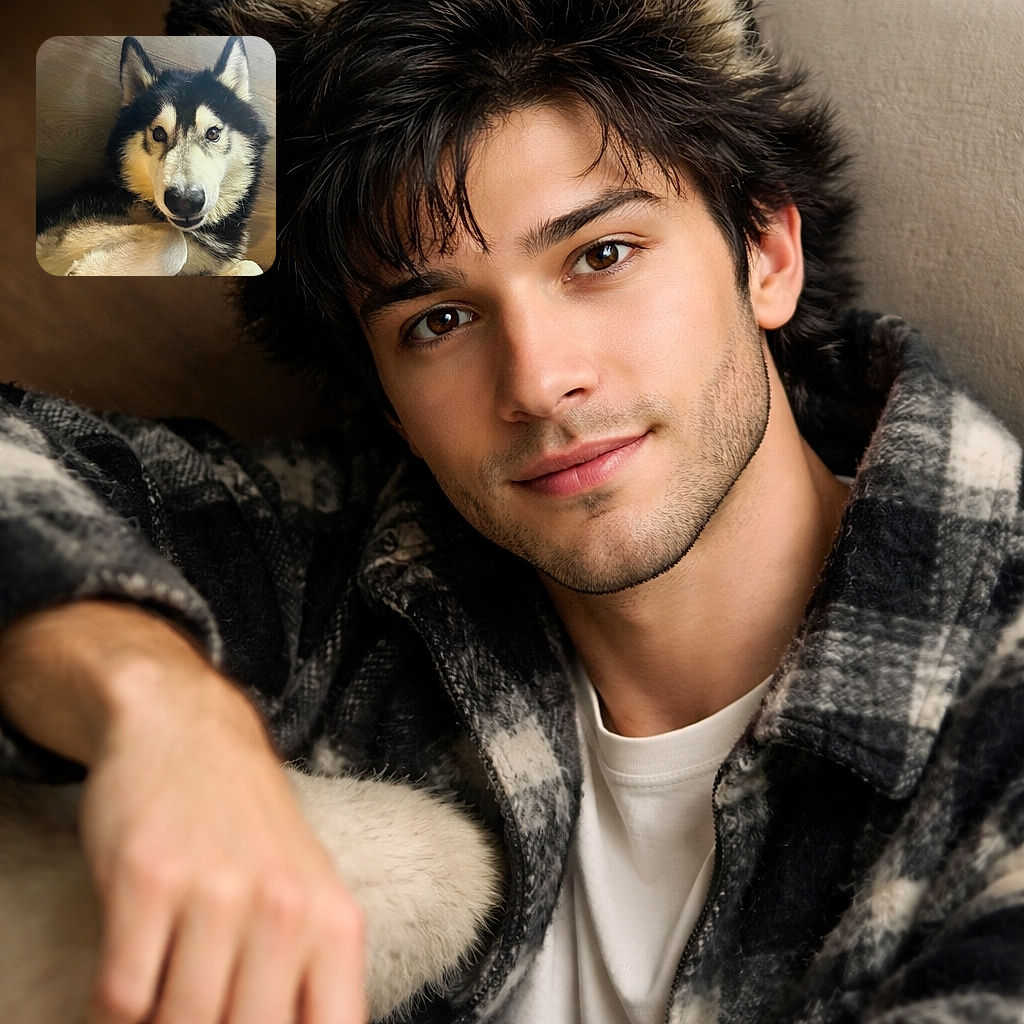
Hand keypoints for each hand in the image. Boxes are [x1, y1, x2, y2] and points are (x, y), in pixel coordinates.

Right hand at [0, 602, 366, 1023]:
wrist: (188, 733)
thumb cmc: (250, 827)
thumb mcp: (308, 895)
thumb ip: (310, 978)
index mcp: (334, 922)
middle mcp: (284, 909)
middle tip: (196, 1012)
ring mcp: (215, 893)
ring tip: (161, 1000)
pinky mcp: (147, 882)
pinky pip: (123, 997)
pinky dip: (115, 1013)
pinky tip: (129, 982)